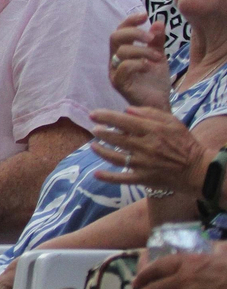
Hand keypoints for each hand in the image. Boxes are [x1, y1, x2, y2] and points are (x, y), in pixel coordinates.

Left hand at [89, 105, 206, 192]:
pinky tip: (96, 174)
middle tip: (94, 130)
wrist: (196, 169)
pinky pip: (121, 178)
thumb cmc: (184, 142)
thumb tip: (127, 110)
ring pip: (115, 157)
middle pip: (116, 139)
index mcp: (153, 131)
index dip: (106, 117)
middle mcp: (145, 146)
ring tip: (93, 145)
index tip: (93, 114)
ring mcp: (142, 164)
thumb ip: (150, 114)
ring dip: (101, 151)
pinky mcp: (142, 178)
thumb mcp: (172, 122)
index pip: (124, 121)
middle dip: (101, 133)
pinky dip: (108, 177)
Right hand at [107, 13, 169, 109]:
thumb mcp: (159, 57)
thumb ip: (157, 41)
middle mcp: (115, 61)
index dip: (130, 21)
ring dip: (143, 51)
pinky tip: (150, 67)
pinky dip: (139, 63)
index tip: (146, 15)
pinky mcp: (119, 84)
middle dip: (135, 33)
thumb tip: (158, 23)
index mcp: (122, 53)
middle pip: (115, 37)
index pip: (120, 31)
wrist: (158, 104)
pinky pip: (124, 67)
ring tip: (158, 58)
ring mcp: (115, 73)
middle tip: (152, 39)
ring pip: (121, 51)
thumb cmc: (155, 83)